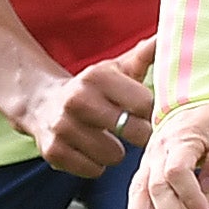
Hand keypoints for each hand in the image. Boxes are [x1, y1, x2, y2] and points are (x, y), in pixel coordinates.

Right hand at [16, 37, 154, 177]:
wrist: (42, 102)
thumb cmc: (93, 88)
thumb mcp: (117, 68)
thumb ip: (145, 55)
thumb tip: (166, 38)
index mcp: (97, 76)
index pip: (145, 103)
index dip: (150, 111)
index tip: (143, 111)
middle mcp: (77, 99)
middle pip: (135, 132)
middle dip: (138, 134)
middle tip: (131, 130)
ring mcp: (63, 126)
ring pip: (114, 156)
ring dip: (115, 152)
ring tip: (105, 138)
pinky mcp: (53, 151)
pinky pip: (94, 170)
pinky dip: (95, 164)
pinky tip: (88, 149)